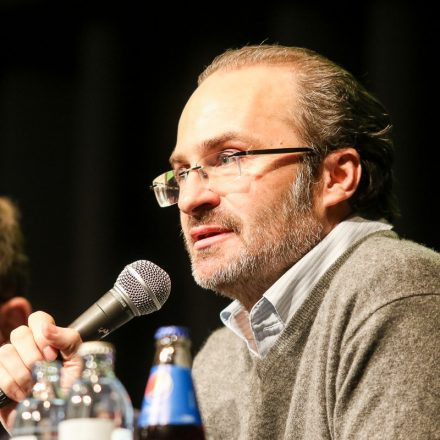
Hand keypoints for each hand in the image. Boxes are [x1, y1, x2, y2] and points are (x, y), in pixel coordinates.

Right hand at [0, 311, 81, 429]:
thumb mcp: (80, 361)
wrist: (60, 418)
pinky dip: (11, 384)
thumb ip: (68, 339)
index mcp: (48, 339)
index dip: (42, 333)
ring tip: (35, 386)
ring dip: (22, 372)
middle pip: (19, 333)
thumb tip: (47, 327)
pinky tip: (23, 394)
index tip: (52, 353)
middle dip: (33, 355)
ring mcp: (11, 363)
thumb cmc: (73, 389)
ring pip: (5, 352)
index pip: (37, 319)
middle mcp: (28, 348)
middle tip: (44, 370)